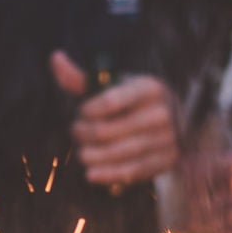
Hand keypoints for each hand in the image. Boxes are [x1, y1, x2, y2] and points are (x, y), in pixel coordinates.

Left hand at [52, 53, 179, 190]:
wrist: (176, 124)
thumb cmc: (132, 102)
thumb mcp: (113, 87)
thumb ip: (82, 78)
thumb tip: (55, 58)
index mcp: (149, 87)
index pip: (111, 101)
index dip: (88, 110)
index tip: (81, 112)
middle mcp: (162, 112)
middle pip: (111, 130)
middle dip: (85, 134)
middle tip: (76, 133)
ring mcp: (167, 138)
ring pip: (120, 153)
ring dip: (93, 156)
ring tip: (81, 155)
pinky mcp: (167, 161)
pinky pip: (133, 172)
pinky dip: (109, 175)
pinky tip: (90, 175)